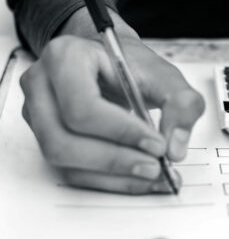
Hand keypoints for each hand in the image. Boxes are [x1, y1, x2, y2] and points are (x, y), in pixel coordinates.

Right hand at [20, 18, 204, 193]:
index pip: (83, 106)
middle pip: (64, 140)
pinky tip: (137, 179)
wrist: (110, 63)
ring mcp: (38, 113)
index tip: (157, 145)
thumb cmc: (131, 65)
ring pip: (63, 160)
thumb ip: (181, 104)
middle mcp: (42, 85)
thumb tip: (175, 149)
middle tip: (155, 167)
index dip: (121, 132)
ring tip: (152, 175)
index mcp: (66, 58)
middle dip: (115, 160)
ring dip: (112, 176)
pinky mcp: (47, 137)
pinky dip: (108, 181)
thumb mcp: (165, 75)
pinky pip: (71, 170)